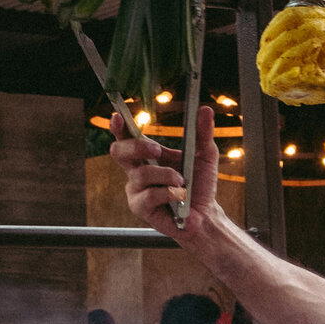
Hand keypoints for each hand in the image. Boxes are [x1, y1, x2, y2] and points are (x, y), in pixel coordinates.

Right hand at [107, 104, 224, 239]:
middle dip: (137, 146)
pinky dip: (168, 193)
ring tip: (182, 182)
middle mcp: (136, 171)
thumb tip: (205, 109)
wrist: (205, 214)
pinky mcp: (140, 207)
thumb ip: (203, 133)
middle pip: (119, 151)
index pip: (126, 137)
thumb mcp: (205, 156)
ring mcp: (136, 189)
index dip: (119, 126)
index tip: (119, 116)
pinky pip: (149, 195)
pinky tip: (180, 197)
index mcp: (147, 155)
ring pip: (141, 174)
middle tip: (158, 150)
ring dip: (166, 175)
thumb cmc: (200, 185)